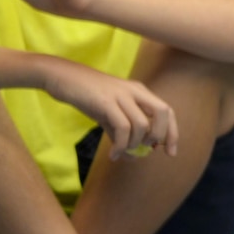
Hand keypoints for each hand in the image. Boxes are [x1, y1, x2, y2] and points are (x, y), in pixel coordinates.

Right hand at [40, 59, 176, 159]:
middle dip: (161, 135)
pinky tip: (113, 154)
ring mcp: (121, 95)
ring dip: (135, 144)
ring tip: (122, 151)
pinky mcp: (105, 101)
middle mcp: (135, 91)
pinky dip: (121, 145)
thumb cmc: (86, 96)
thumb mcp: (108, 115)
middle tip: (148, 150)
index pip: (167, 111)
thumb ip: (121, 134)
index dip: (172, 132)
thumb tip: (133, 157)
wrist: (61, 77)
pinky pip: (123, 127)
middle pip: (163, 112)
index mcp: (139, 91)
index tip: (170, 152)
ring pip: (142, 124)